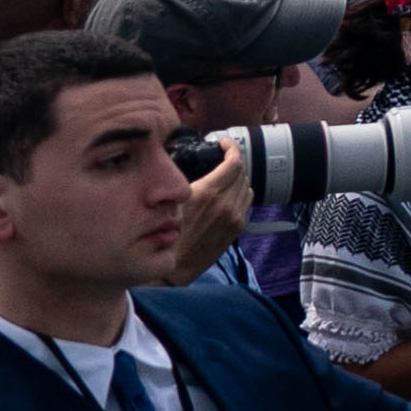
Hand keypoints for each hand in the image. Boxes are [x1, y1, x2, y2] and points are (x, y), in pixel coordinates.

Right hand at [160, 134, 255, 284]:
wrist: (173, 268)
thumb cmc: (164, 235)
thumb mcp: (168, 201)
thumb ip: (182, 181)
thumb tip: (191, 163)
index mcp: (207, 193)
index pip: (233, 162)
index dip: (231, 147)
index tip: (224, 143)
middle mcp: (225, 204)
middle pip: (242, 172)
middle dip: (233, 161)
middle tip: (221, 159)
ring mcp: (234, 217)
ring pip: (247, 186)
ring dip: (238, 178)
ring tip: (224, 177)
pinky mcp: (237, 229)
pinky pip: (246, 203)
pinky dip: (240, 194)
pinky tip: (227, 195)